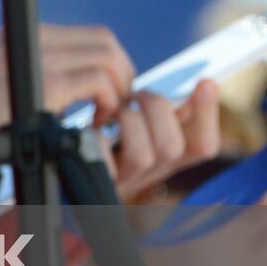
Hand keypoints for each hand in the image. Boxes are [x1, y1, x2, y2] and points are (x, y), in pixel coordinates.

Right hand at [0, 24, 133, 132]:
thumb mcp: (6, 69)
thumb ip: (37, 67)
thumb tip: (69, 87)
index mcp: (33, 33)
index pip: (92, 35)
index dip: (111, 61)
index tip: (107, 89)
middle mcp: (42, 37)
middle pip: (107, 42)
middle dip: (122, 74)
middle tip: (114, 103)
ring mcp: (46, 57)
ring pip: (108, 59)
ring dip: (117, 91)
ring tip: (103, 116)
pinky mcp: (49, 82)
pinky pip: (98, 84)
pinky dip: (105, 104)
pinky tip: (92, 122)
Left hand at [99, 80, 220, 199]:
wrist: (58, 170)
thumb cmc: (94, 139)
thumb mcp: (132, 126)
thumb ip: (158, 113)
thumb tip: (195, 85)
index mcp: (159, 159)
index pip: (201, 145)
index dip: (208, 114)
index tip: (206, 81)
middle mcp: (145, 175)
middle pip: (174, 148)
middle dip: (159, 110)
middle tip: (139, 94)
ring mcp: (119, 181)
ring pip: (144, 156)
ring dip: (129, 122)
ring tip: (112, 110)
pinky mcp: (92, 184)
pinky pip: (103, 163)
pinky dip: (98, 141)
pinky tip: (89, 130)